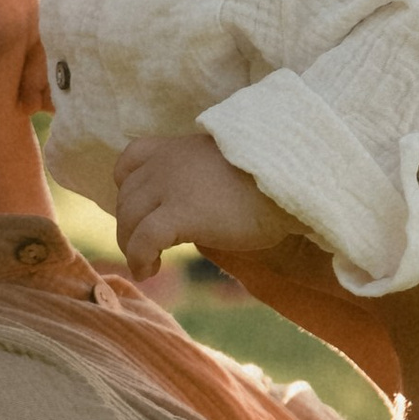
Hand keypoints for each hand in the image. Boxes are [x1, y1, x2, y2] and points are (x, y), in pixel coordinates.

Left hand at [115, 132, 297, 282]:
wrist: (291, 180)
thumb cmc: (271, 178)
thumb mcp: (227, 165)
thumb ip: (200, 177)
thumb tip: (194, 205)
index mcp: (177, 147)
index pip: (130, 161)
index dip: (128, 189)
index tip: (143, 211)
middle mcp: (166, 163)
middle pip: (127, 197)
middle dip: (130, 225)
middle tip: (146, 250)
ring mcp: (170, 187)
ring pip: (128, 219)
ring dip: (130, 246)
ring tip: (146, 265)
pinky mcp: (180, 214)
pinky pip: (142, 240)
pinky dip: (139, 259)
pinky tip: (149, 271)